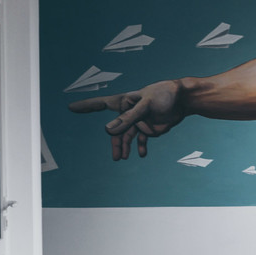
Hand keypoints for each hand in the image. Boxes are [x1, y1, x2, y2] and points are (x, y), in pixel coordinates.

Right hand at [68, 79, 186, 159]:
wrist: (184, 100)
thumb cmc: (164, 95)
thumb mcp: (146, 106)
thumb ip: (128, 119)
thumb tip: (108, 131)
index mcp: (125, 102)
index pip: (102, 104)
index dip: (86, 106)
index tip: (71, 107)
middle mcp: (130, 112)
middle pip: (116, 129)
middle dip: (115, 143)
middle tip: (116, 157)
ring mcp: (139, 121)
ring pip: (127, 137)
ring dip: (125, 148)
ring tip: (122, 158)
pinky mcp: (149, 128)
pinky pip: (141, 140)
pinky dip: (141, 148)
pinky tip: (142, 155)